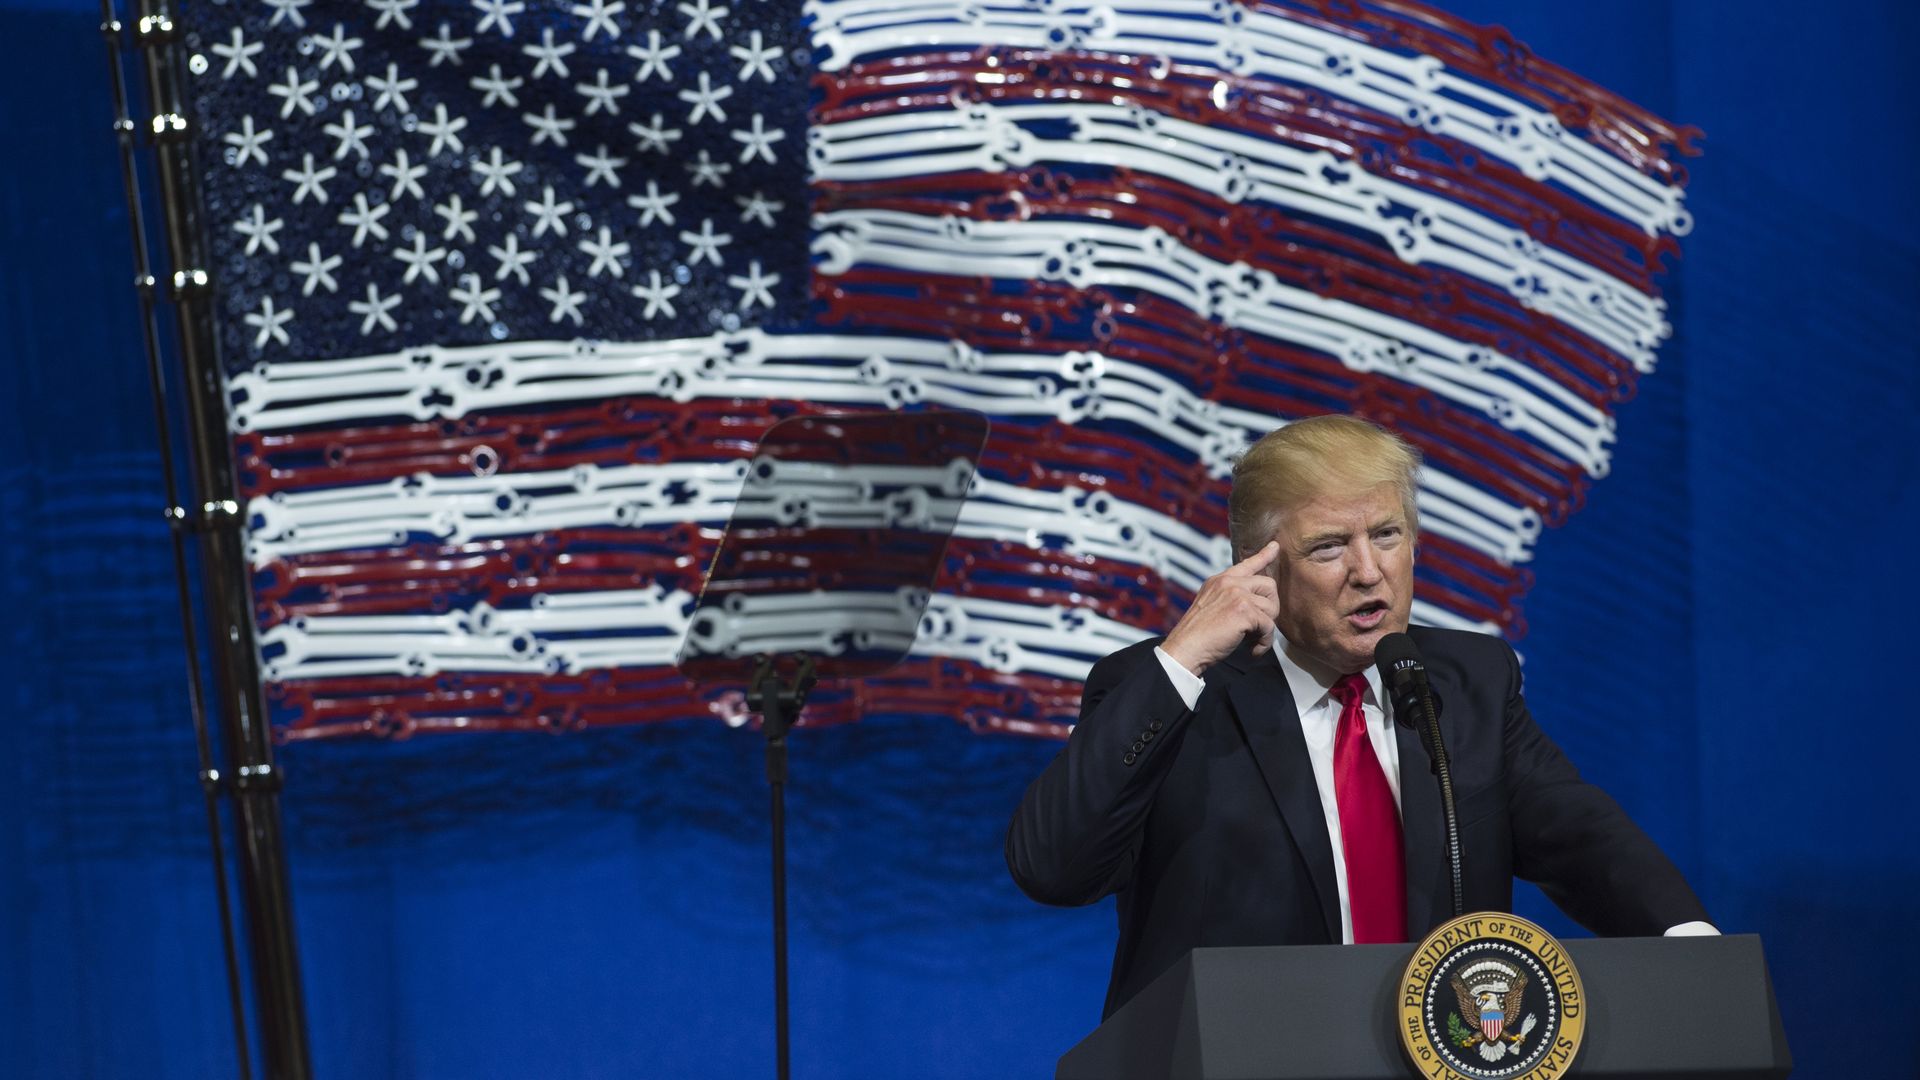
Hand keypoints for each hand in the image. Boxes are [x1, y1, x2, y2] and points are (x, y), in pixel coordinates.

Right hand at [1161, 541, 1280, 676]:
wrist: (1185, 648)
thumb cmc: (1196, 635)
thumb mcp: (1210, 605)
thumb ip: (1228, 598)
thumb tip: (1254, 605)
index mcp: (1220, 581)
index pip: (1247, 564)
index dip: (1263, 556)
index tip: (1274, 547)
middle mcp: (1229, 583)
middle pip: (1269, 585)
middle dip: (1271, 607)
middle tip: (1260, 626)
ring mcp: (1237, 595)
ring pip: (1272, 608)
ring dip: (1266, 629)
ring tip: (1253, 640)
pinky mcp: (1244, 611)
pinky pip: (1269, 626)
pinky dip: (1264, 642)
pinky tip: (1253, 649)